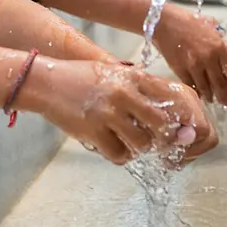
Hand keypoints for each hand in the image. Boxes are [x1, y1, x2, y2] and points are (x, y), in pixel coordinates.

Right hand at [35, 60, 217, 164]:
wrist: (46, 81)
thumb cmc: (79, 76)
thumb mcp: (111, 71)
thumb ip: (136, 84)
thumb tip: (165, 107)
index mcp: (132, 77)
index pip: (171, 98)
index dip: (180, 116)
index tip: (179, 127)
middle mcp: (124, 94)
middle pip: (163, 125)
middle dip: (163, 138)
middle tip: (157, 142)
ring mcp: (108, 113)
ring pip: (143, 143)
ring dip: (139, 148)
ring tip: (129, 142)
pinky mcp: (93, 131)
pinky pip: (119, 154)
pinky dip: (119, 155)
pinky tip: (112, 146)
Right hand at [154, 6, 226, 104]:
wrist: (163, 22)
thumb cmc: (189, 21)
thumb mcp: (213, 29)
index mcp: (219, 46)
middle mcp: (208, 58)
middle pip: (221, 83)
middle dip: (226, 95)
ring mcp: (193, 66)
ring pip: (207, 87)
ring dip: (212, 97)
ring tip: (214, 101)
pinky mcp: (180, 70)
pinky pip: (192, 85)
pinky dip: (198, 92)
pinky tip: (200, 95)